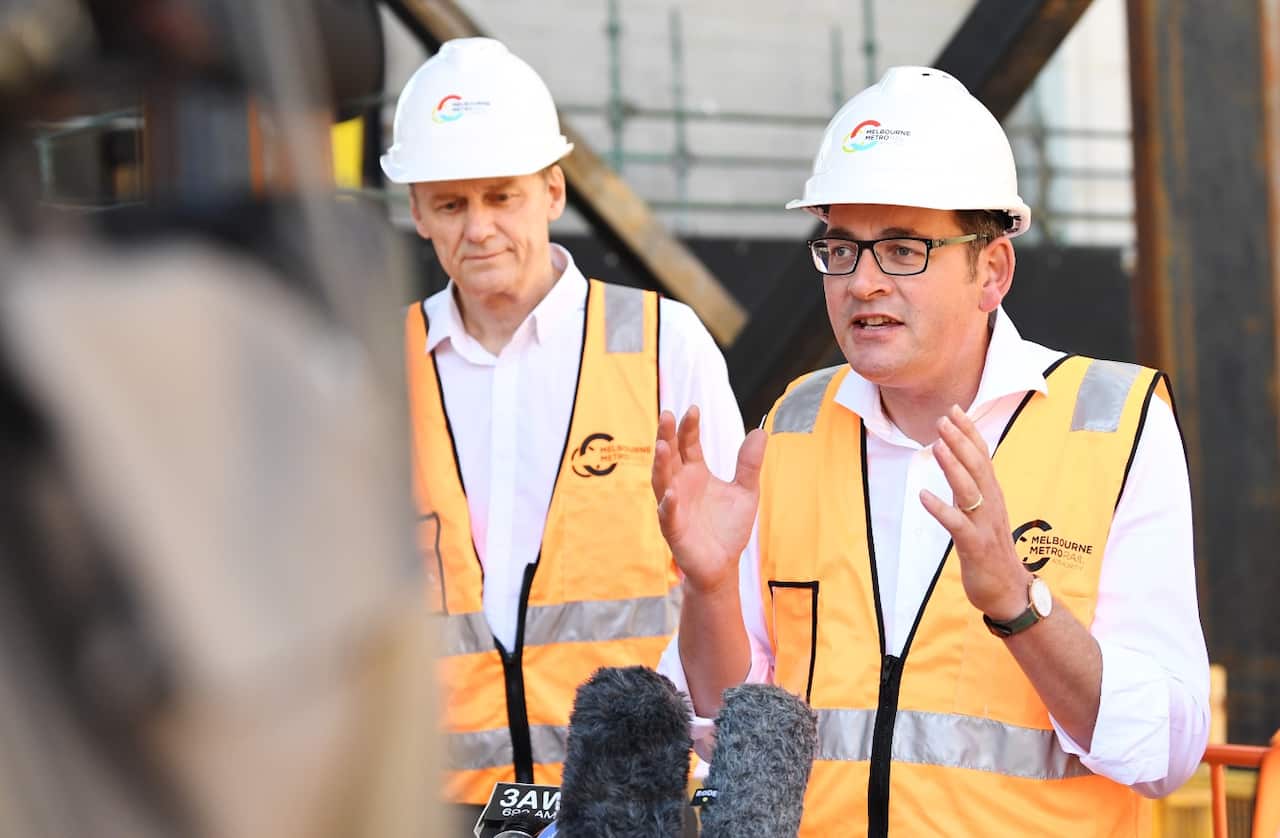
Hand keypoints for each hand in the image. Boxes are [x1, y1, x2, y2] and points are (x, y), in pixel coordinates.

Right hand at [652, 406, 766, 593]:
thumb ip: (749, 463)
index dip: (689, 427)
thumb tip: (760, 431)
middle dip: (667, 436)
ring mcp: (674, 507)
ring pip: (662, 481)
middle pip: (669, 456)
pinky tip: (672, 494)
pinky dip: (668, 505)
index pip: (688, 445)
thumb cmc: (728, 527)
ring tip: (662, 445)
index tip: (694, 408)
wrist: (724, 564)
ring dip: (660, 464)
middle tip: (668, 415)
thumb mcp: (746, 491)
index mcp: (695, 473)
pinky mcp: (673, 530)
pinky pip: (667, 516)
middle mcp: (680, 485)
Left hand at [919, 405, 1030, 619]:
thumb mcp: (981, 514)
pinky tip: (923, 496)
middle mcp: (991, 505)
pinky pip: (958, 525)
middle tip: (944, 418)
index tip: (955, 409)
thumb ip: (971, 489)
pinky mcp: (975, 546)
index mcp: (992, 495)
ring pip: (970, 490)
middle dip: (961, 441)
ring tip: (937, 445)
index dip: (970, 432)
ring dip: (953, 467)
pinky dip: (941, 509)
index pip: (983, 457)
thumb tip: (956, 463)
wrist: (1009, 591)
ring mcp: (985, 525)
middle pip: (978, 466)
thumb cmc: (992, 551)